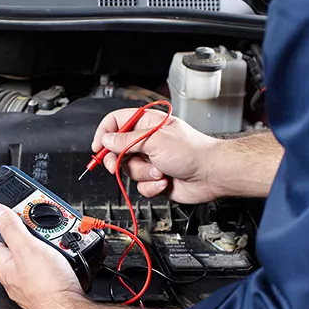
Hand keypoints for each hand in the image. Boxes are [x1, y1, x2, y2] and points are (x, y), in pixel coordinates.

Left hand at [0, 204, 87, 308]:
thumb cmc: (47, 288)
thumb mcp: (26, 248)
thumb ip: (10, 228)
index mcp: (3, 264)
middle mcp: (17, 271)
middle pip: (18, 238)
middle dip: (29, 225)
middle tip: (37, 216)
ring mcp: (36, 274)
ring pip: (39, 246)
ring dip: (50, 235)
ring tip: (58, 231)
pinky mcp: (54, 278)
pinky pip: (56, 256)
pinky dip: (63, 248)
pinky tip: (71, 246)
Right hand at [92, 108, 219, 203]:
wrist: (211, 174)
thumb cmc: (192, 152)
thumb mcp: (155, 141)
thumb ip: (127, 141)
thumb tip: (107, 140)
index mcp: (147, 124)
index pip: (116, 122)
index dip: (104, 133)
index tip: (97, 147)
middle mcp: (147, 141)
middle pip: (117, 149)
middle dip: (117, 160)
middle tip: (116, 165)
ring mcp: (150, 160)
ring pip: (129, 170)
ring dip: (143, 174)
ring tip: (160, 170)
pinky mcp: (154, 178)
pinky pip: (140, 186)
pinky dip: (151, 186)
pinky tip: (164, 181)